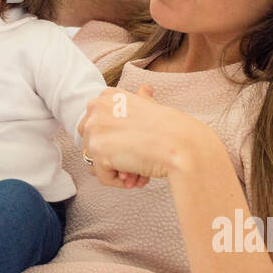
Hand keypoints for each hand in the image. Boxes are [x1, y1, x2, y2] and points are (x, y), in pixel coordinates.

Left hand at [78, 85, 199, 188]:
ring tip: (139, 174)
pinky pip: (102, 176)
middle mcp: (96, 108)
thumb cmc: (171, 128)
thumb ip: (140, 100)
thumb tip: (144, 90)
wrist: (182, 145)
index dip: (115, 141)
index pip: (96, 126)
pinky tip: (137, 178)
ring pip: (95, 160)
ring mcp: (94, 128)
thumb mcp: (152, 106)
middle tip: (137, 164)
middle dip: (114, 157)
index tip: (135, 146)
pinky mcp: (98, 151)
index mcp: (108, 96)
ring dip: (118, 170)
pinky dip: (119, 182)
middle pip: (91, 143)